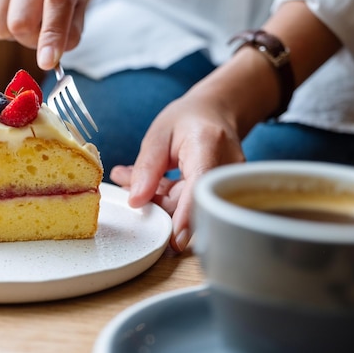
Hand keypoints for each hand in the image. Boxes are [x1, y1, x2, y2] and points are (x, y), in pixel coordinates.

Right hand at [0, 0, 87, 69]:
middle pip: (21, 22)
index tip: (47, 61)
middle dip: (29, 40)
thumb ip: (69, 36)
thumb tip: (49, 58)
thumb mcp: (75, 13)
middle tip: (37, 33)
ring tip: (23, 20)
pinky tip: (5, 16)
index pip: (57, 2)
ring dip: (12, 36)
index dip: (52, 36)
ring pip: (0, 26)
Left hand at [110, 86, 245, 252]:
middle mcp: (226, 166)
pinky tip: (150, 182)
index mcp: (208, 145)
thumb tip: (135, 201)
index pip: (199, 187)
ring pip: (190, 207)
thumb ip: (146, 167)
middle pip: (192, 203)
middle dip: (156, 202)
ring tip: (130, 175)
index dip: (187, 216)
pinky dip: (169, 197)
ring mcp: (228, 181)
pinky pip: (192, 204)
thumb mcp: (159, 134)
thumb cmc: (188, 119)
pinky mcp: (222, 191)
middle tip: (125, 182)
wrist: (216, 111)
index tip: (175, 240)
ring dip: (158, 198)